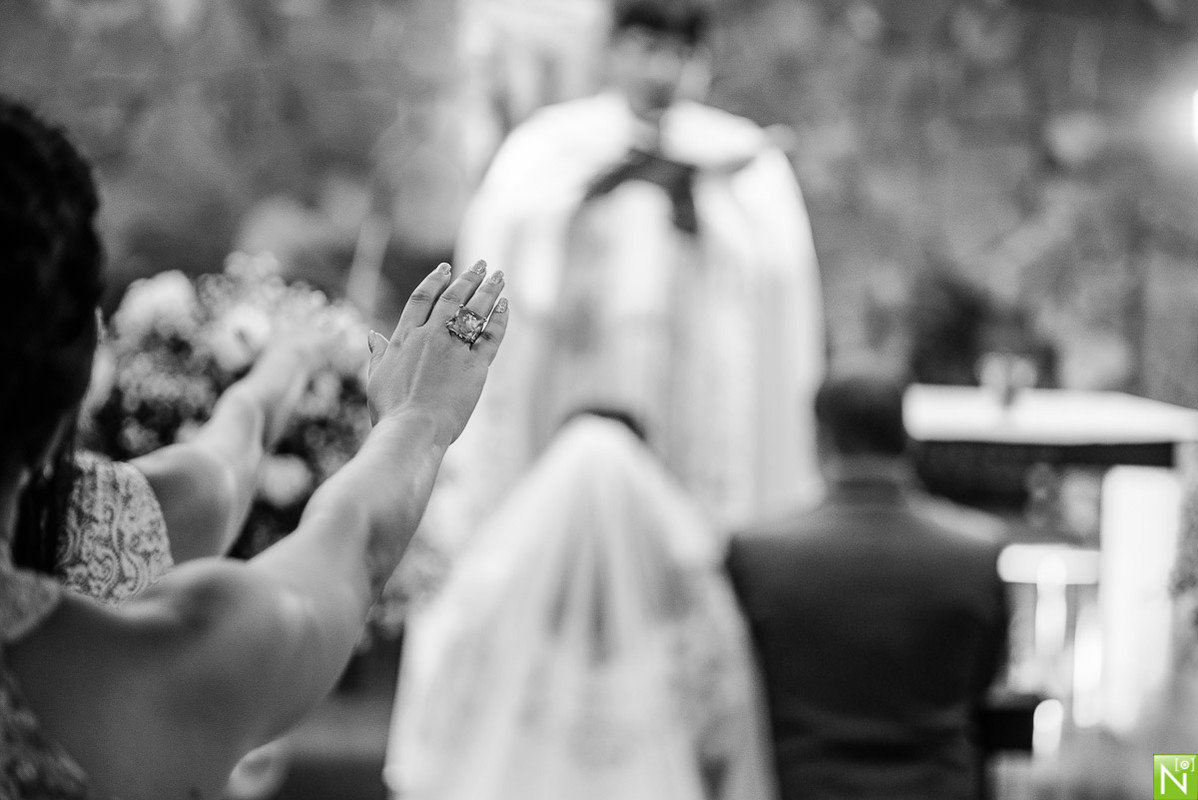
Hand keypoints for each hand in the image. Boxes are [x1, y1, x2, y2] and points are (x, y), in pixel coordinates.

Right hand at [366, 260, 507, 444]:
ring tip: (499, 276)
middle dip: (468, 278)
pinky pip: (491, 336)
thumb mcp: (376, 378)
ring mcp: (454, 349)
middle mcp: (430, 336)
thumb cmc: (390, 410)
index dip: (435, 280)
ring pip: (474, 311)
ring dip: (489, 291)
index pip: (421, 299)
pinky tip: (505, 305)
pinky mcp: (476, 366)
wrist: (413, 428)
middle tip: (481, 265)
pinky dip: (499, 319)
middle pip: (452, 298)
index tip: (445, 268)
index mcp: (404, 337)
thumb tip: (372, 336)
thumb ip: (378, 354)